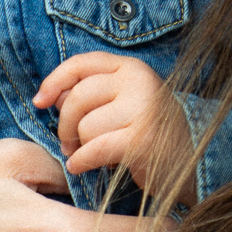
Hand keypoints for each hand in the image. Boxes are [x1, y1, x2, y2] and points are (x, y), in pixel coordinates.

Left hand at [34, 52, 192, 195]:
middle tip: (68, 142)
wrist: (192, 161)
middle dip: (65, 125)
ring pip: (85, 127)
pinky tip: (81, 167)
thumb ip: (91, 94)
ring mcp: (142, 110)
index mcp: (131, 67)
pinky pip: (93, 149)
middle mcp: (138, 82)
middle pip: (77, 98)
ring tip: (93, 154)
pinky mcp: (140, 140)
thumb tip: (51, 96)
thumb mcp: (123, 102)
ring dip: (80, 147)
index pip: (81, 64)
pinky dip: (81, 161)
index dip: (54, 82)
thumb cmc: (149, 132)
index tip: (39, 102)